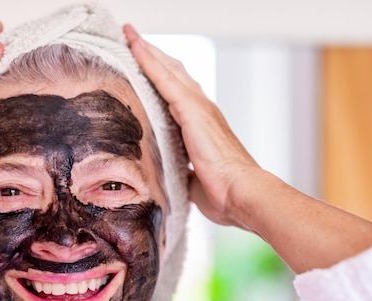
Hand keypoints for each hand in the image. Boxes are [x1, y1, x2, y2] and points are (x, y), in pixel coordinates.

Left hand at [124, 24, 371, 272]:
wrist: (241, 195)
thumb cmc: (222, 192)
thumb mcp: (194, 177)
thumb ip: (183, 170)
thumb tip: (174, 176)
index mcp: (201, 125)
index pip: (177, 93)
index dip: (160, 77)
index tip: (144, 64)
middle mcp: (201, 110)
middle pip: (173, 74)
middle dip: (153, 57)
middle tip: (132, 40)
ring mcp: (198, 107)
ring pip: (168, 70)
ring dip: (148, 52)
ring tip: (130, 35)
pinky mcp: (192, 110)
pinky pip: (165, 79)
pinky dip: (149, 60)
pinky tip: (134, 46)